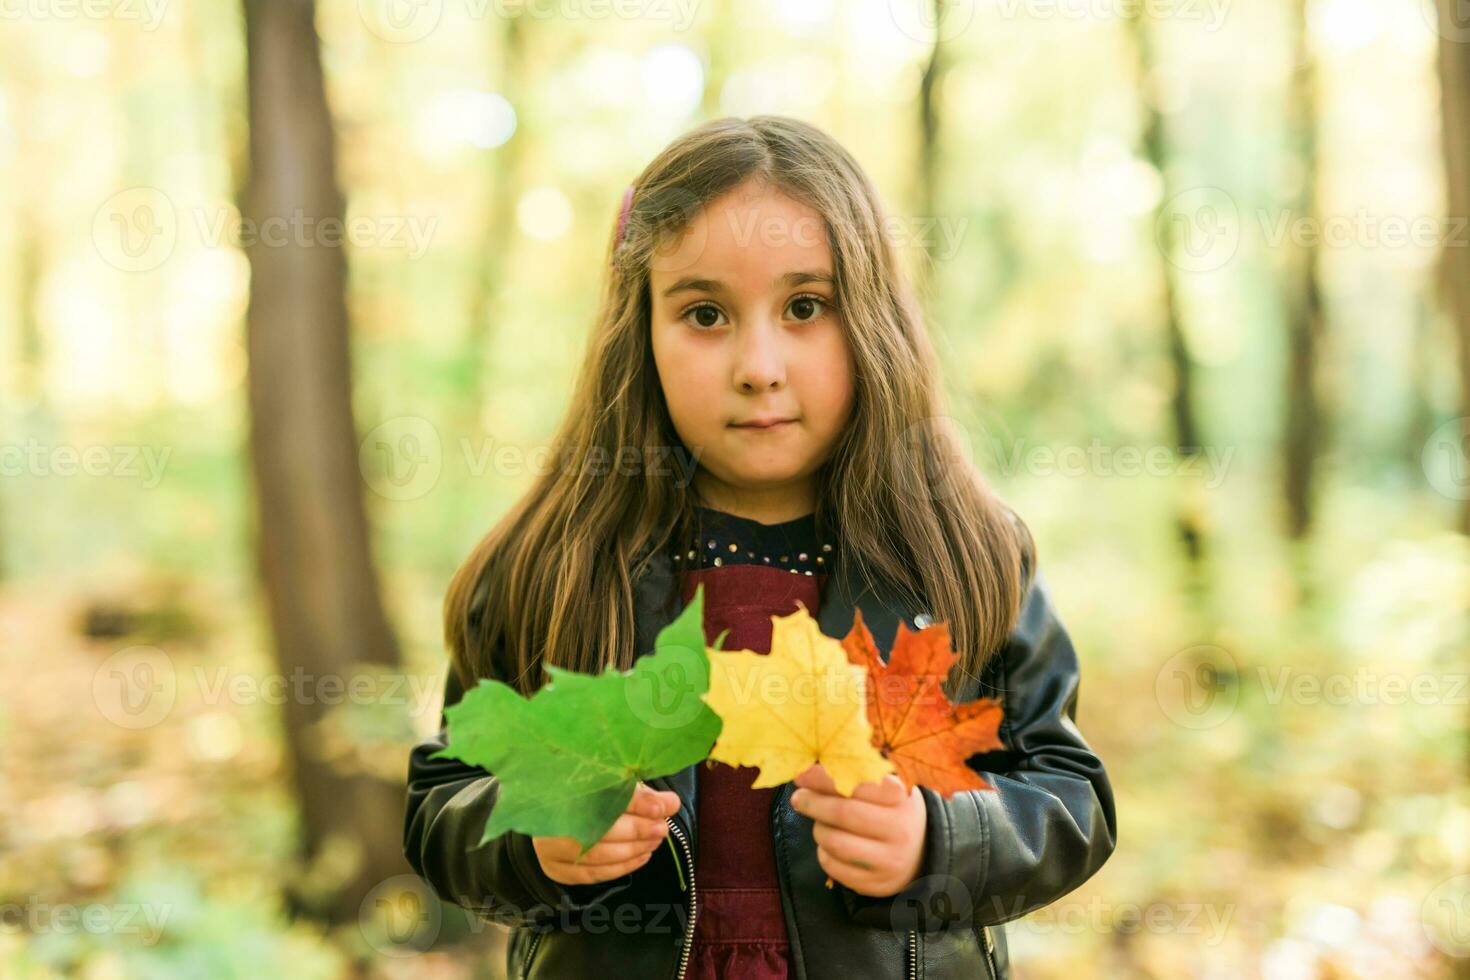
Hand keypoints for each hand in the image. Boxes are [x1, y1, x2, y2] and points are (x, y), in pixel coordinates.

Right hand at [531, 782, 679, 885]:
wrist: (549, 815)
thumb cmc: (585, 797)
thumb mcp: (609, 785)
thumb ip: (638, 794)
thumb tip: (671, 803)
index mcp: (564, 788)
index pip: (605, 794)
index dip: (637, 801)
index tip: (663, 805)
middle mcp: (553, 818)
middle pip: (600, 827)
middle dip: (638, 829)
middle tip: (662, 827)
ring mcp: (550, 847)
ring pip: (597, 854)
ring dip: (633, 850)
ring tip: (655, 841)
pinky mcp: (556, 868)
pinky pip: (592, 873)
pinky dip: (621, 868)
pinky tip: (641, 856)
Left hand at [790, 763, 926, 897]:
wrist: (920, 854)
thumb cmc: (891, 810)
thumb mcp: (885, 788)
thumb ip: (853, 777)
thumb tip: (807, 772)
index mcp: (901, 797)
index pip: (859, 783)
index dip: (826, 778)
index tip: (801, 773)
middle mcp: (900, 829)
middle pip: (844, 813)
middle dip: (814, 803)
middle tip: (798, 798)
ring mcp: (889, 860)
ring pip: (834, 842)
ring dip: (818, 828)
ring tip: (820, 822)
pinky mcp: (875, 884)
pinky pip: (832, 866)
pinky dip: (823, 852)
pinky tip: (830, 844)